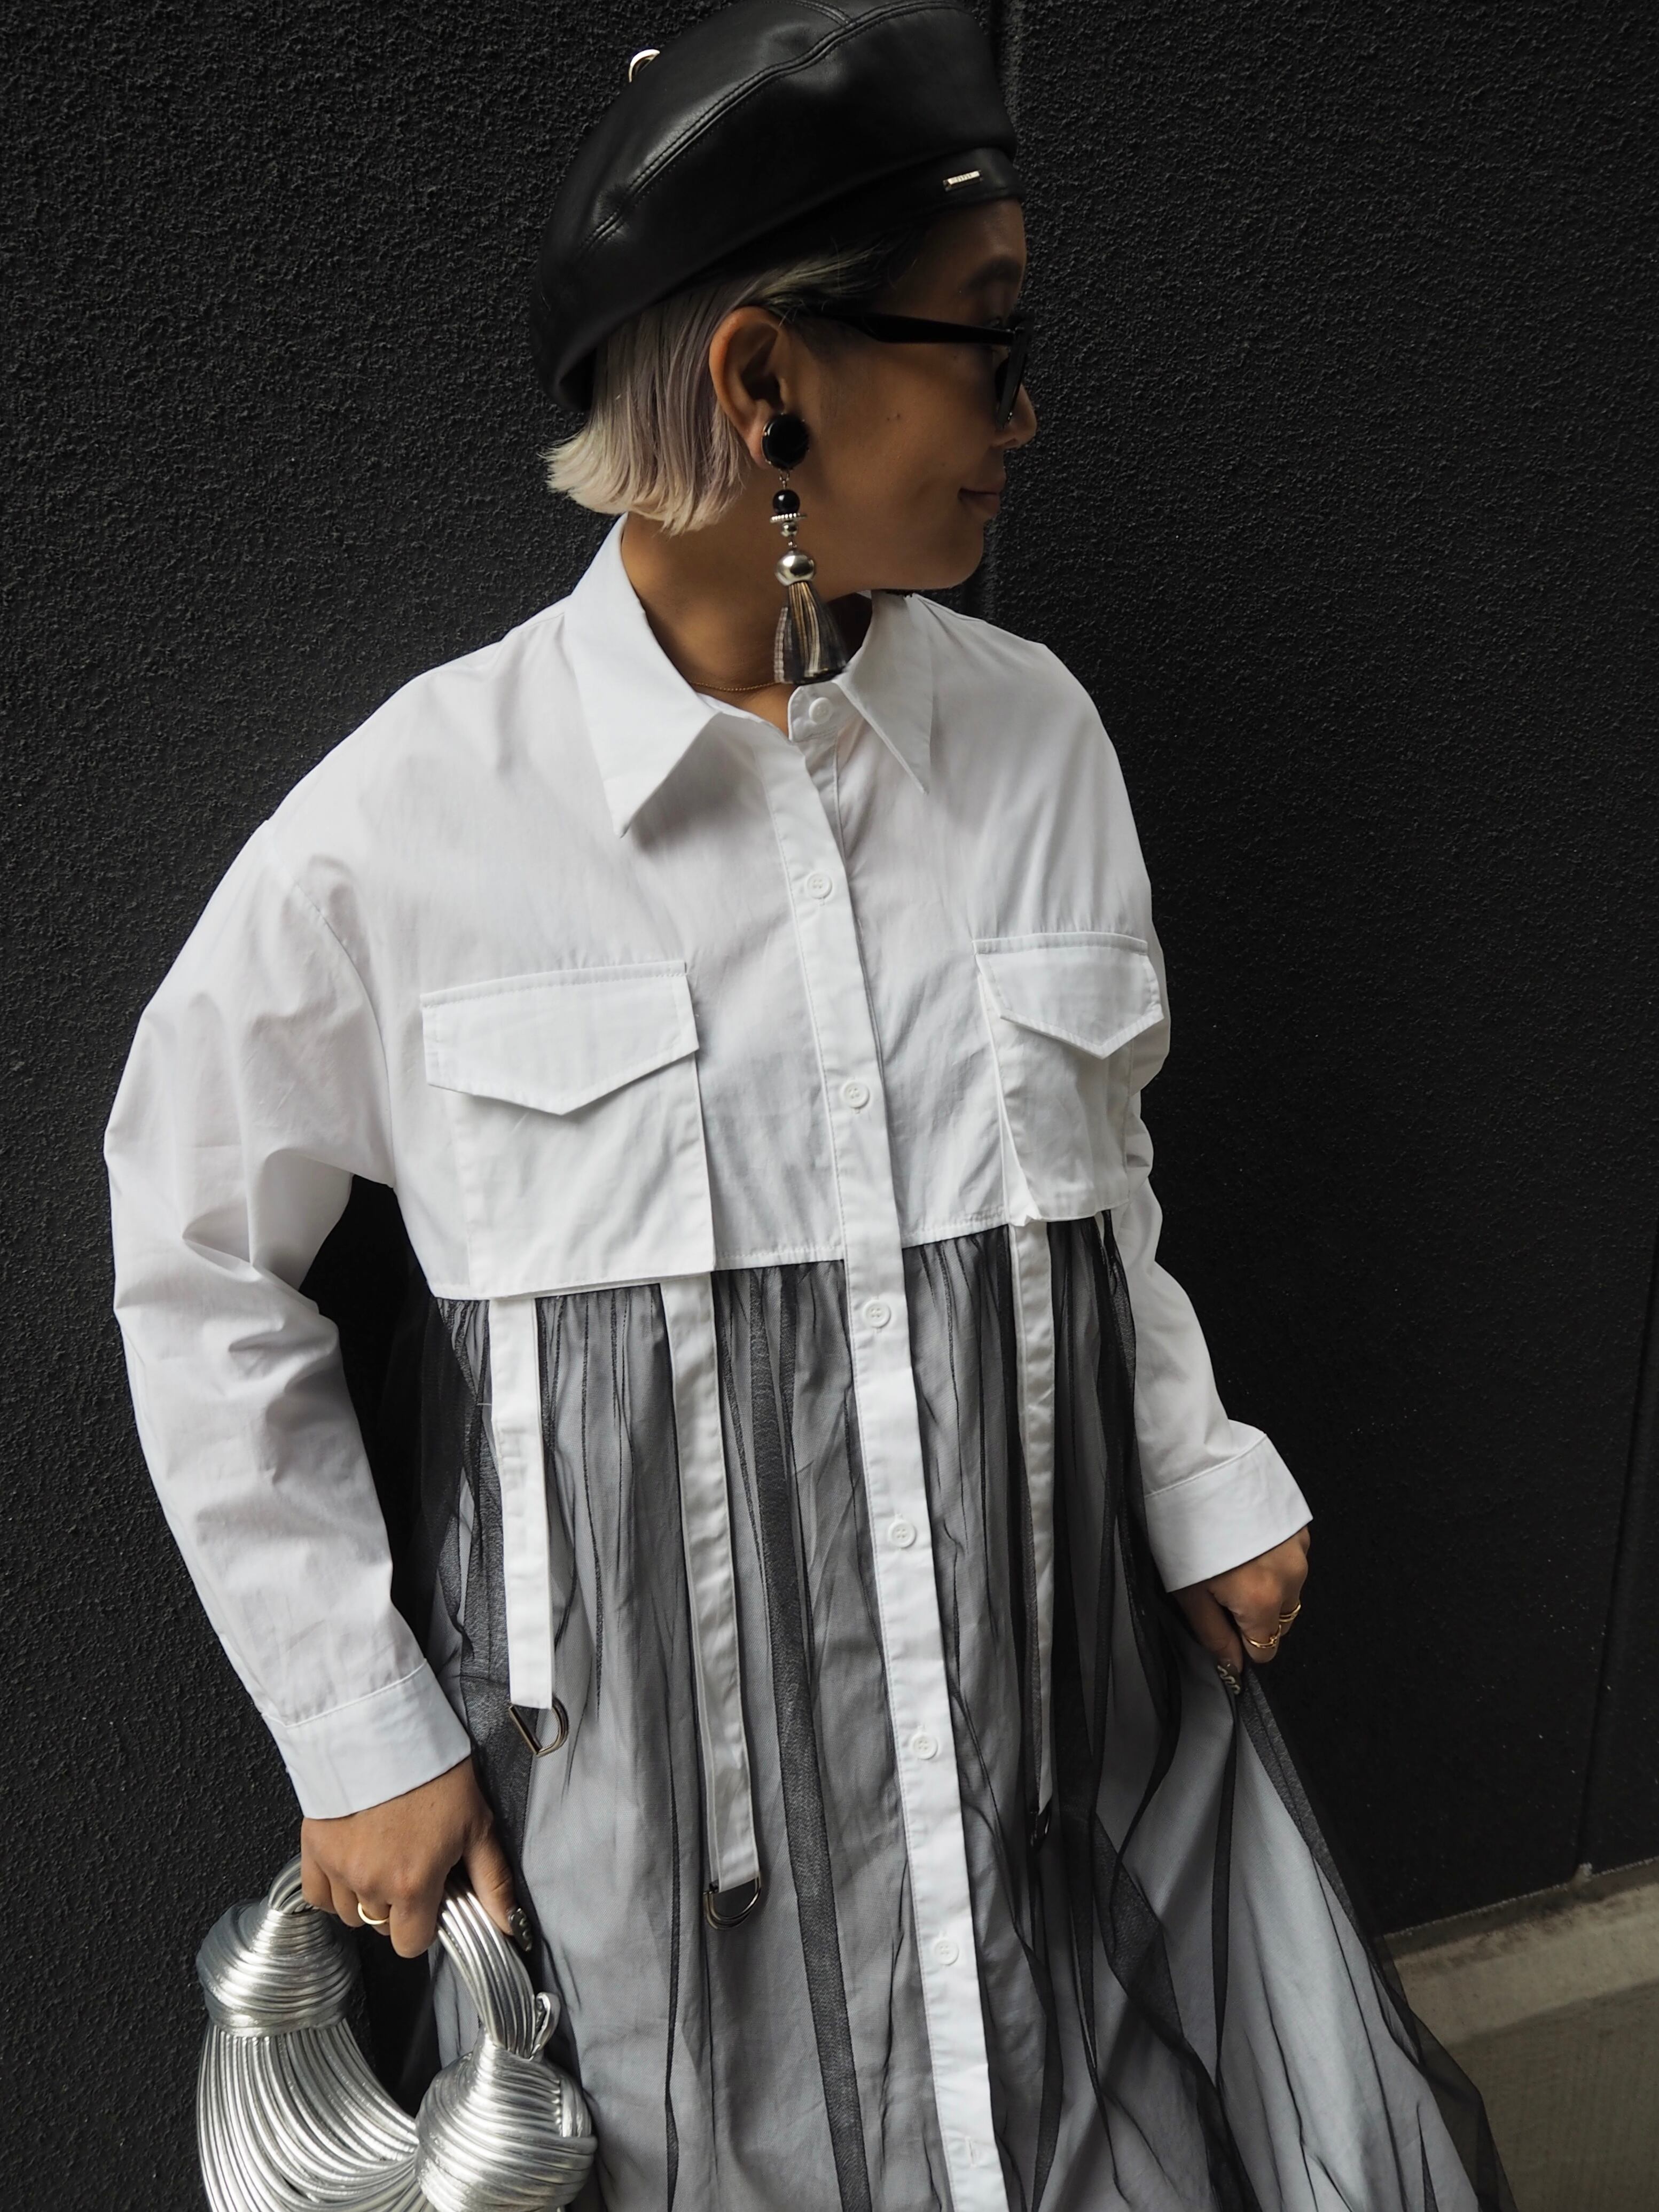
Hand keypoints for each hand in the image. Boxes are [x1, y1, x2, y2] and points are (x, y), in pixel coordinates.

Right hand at [300, 1756, 516, 1958]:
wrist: (386, 1729)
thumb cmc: (434, 1772)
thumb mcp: (476, 1824)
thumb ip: (491, 1881)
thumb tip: (508, 1925)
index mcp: (412, 1883)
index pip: (411, 1943)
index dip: (424, 1924)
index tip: (430, 1897)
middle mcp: (371, 1883)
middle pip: (382, 1925)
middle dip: (398, 1905)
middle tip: (409, 1866)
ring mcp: (338, 1868)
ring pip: (350, 1912)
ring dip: (367, 1895)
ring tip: (383, 1857)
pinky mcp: (313, 1849)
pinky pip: (317, 1895)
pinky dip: (333, 1887)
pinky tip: (352, 1865)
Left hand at [1172, 1528, 1309, 1677]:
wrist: (1199, 1468)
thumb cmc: (1185, 1530)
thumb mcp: (1189, 1593)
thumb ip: (1214, 1635)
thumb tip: (1232, 1666)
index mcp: (1263, 1602)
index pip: (1265, 1649)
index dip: (1241, 1642)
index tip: (1223, 1622)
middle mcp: (1291, 1579)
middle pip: (1279, 1620)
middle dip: (1255, 1614)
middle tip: (1223, 1587)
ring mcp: (1300, 1551)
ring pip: (1289, 1589)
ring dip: (1267, 1585)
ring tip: (1233, 1558)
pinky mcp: (1300, 1526)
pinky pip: (1292, 1558)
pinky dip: (1274, 1558)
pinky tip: (1248, 1541)